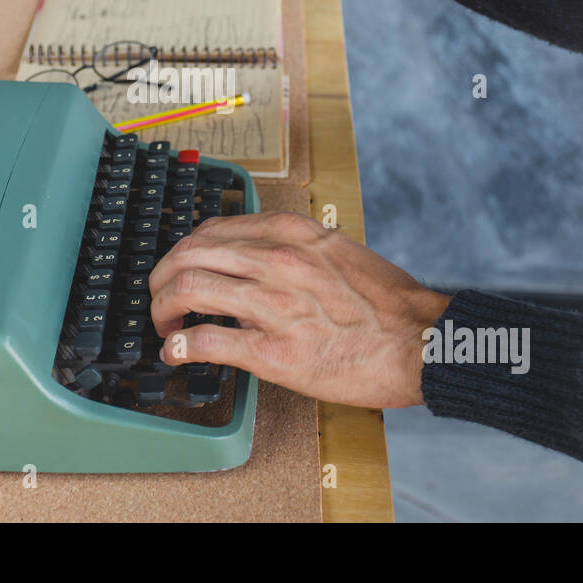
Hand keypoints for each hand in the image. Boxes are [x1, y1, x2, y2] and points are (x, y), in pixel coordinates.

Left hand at [148, 212, 450, 407]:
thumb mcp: (335, 250)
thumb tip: (251, 258)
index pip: (211, 230)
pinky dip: (180, 346)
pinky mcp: (275, 351)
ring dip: (163, 309)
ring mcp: (274, 305)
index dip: (183, 250)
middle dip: (162, 277)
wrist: (422, 341)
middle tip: (160, 298)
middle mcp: (277, 261)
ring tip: (164, 325)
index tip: (179, 267)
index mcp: (291, 233)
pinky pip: (207, 342)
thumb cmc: (386, 302)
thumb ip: (291, 248)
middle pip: (188, 255)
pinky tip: (176, 352)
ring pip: (188, 289)